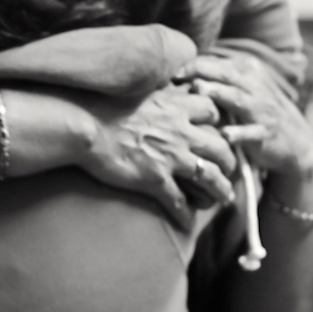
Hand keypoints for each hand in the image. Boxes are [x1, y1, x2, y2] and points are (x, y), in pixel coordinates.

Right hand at [75, 85, 236, 231]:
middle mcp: (179, 131)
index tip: (216, 132)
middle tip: (228, 170)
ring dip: (221, 191)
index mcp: (175, 106)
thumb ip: (156, 92)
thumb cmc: (102, 105)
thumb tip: (162, 89)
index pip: (213, 113)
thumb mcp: (137, 90)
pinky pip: (179, 203)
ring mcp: (170, 157)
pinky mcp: (154, 180)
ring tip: (223, 198)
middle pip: (221, 148)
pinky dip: (186, 215)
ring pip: (210, 178)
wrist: (82, 125)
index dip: (218, 124)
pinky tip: (187, 222)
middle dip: (229, 161)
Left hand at [178, 54, 312, 178]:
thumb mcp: (245, 87)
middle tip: (178, 76)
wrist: (295, 141)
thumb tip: (183, 69)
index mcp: (249, 71)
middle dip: (201, 73)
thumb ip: (220, 77)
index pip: (218, 64)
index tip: (173, 72)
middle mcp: (256, 87)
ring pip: (237, 98)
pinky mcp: (265, 133)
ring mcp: (262, 110)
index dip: (194, 66)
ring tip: (198, 90)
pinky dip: (238, 133)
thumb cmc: (258, 111)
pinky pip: (251, 133)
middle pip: (226, 75)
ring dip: (217, 93)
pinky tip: (224, 135)